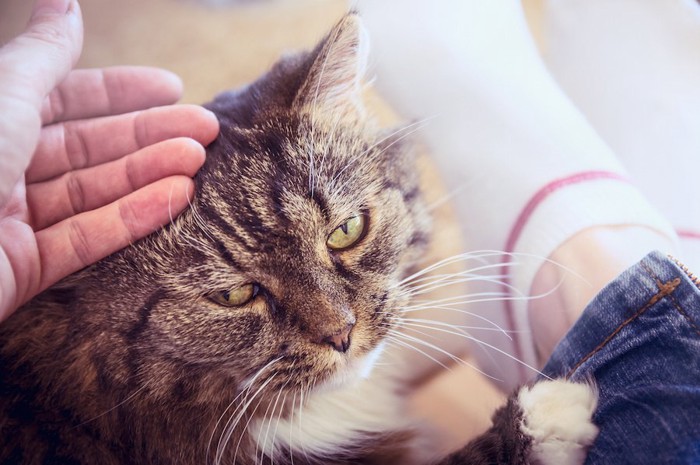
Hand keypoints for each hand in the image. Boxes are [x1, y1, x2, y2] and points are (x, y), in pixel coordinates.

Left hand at [0, 0, 219, 320]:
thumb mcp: (2, 102)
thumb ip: (42, 56)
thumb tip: (65, 1)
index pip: (61, 99)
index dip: (118, 90)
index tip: (172, 87)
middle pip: (86, 147)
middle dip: (148, 135)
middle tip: (205, 128)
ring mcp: (9, 220)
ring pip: (91, 192)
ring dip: (149, 174)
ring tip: (198, 159)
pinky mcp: (23, 268)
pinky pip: (85, 238)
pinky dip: (132, 218)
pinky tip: (175, 198)